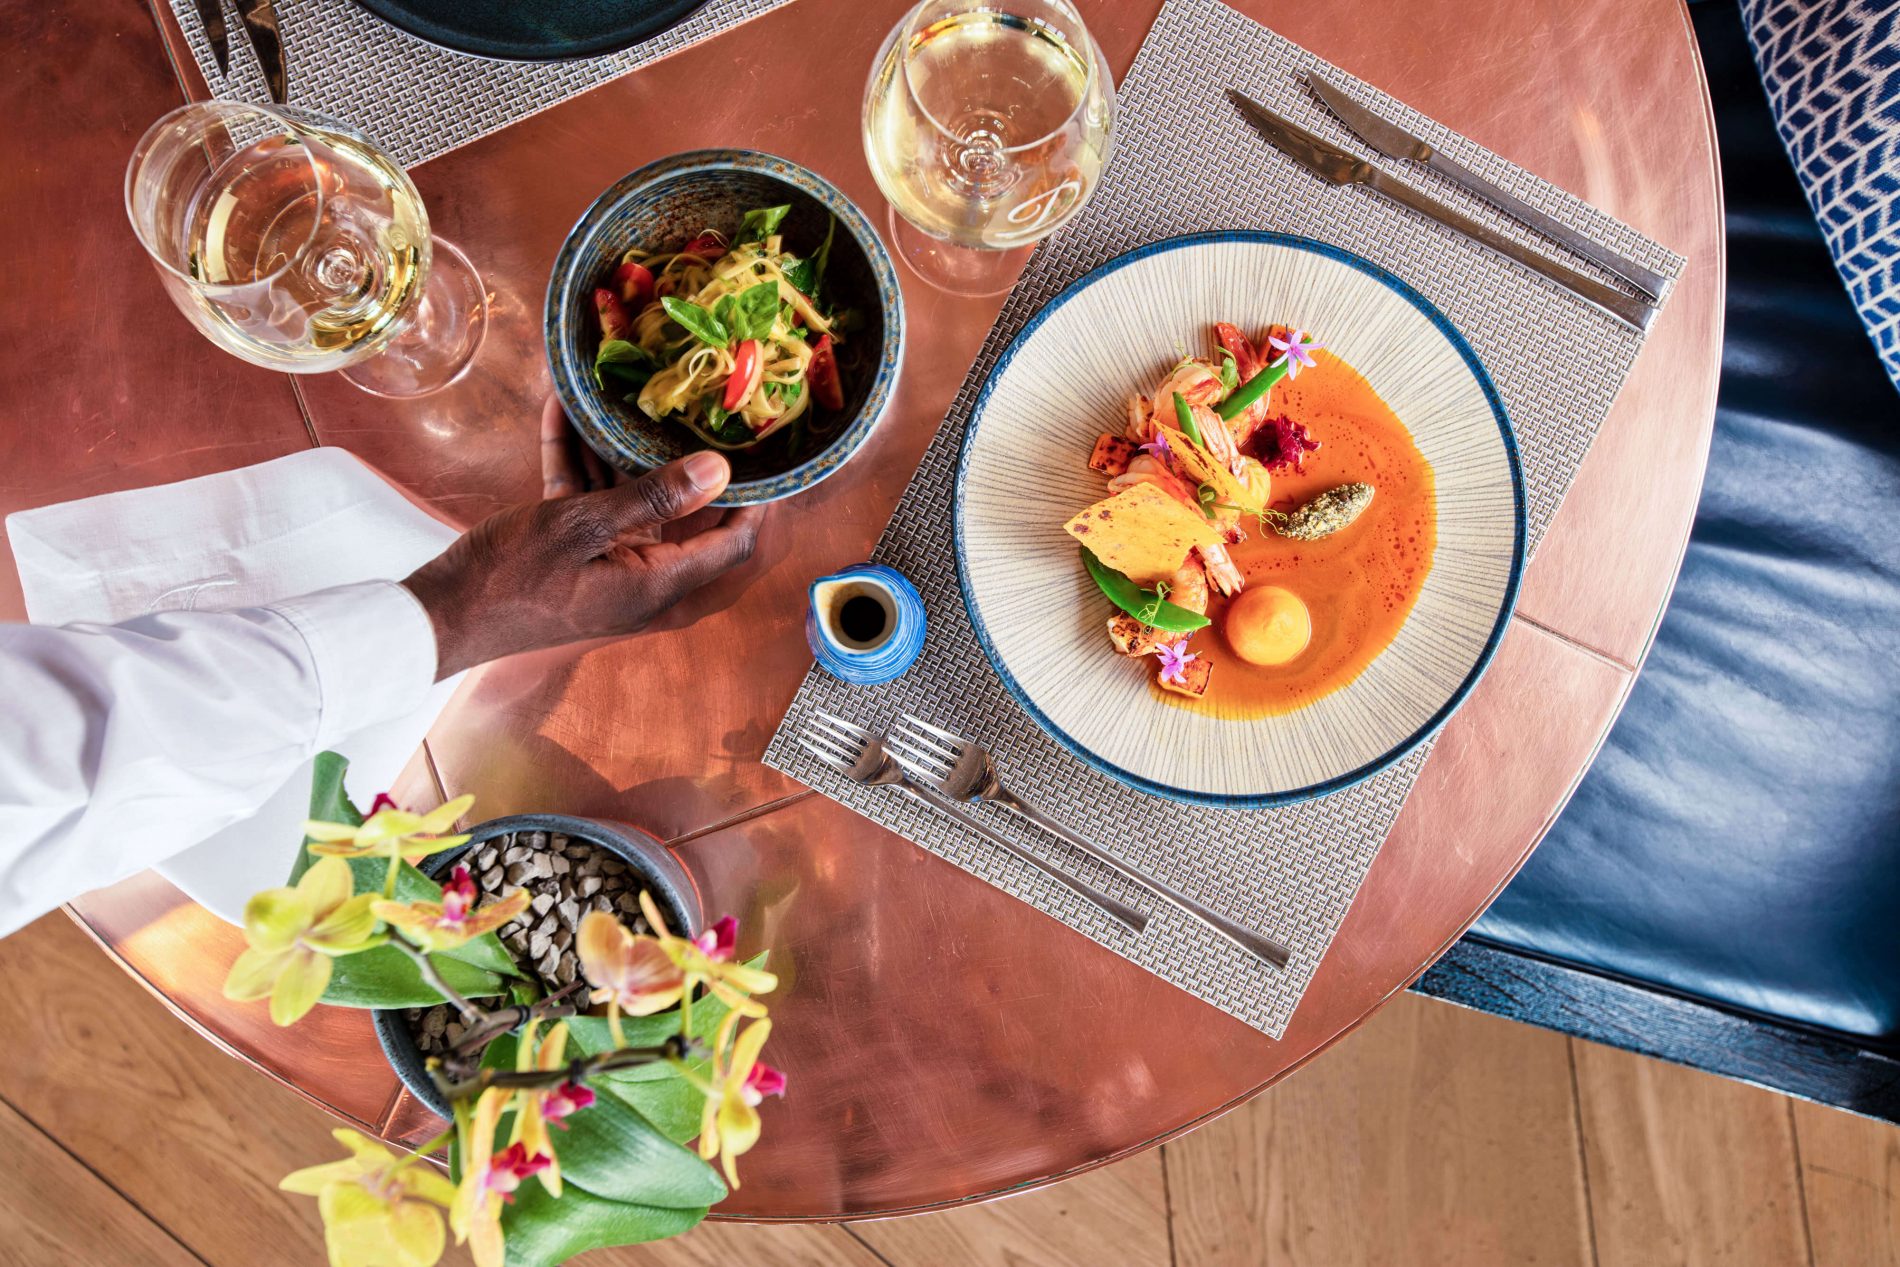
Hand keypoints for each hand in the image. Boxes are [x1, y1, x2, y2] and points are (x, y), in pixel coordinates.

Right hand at [404, 398, 766, 677]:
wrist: (440, 616)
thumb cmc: (511, 577)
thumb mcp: (583, 525)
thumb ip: (653, 497)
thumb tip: (720, 471)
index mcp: (657, 583)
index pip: (731, 542)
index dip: (754, 502)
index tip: (764, 454)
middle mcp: (641, 576)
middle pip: (681, 513)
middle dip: (685, 460)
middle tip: (699, 408)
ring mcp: (605, 561)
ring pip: (628, 496)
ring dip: (619, 447)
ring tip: (626, 390)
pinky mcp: (571, 549)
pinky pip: (586, 498)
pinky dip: (577, 458)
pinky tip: (565, 405)